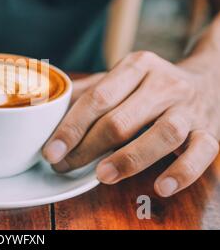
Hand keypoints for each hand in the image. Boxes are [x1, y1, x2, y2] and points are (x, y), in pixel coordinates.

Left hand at [42, 51, 219, 196]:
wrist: (209, 81)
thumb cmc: (152, 85)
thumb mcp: (123, 77)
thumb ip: (90, 89)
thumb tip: (49, 105)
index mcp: (137, 66)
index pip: (98, 98)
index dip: (72, 127)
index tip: (52, 150)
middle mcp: (164, 83)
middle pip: (122, 119)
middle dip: (88, 147)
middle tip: (65, 167)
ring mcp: (189, 108)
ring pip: (163, 133)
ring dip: (129, 158)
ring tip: (102, 175)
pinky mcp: (210, 131)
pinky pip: (202, 153)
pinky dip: (182, 171)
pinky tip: (161, 186)